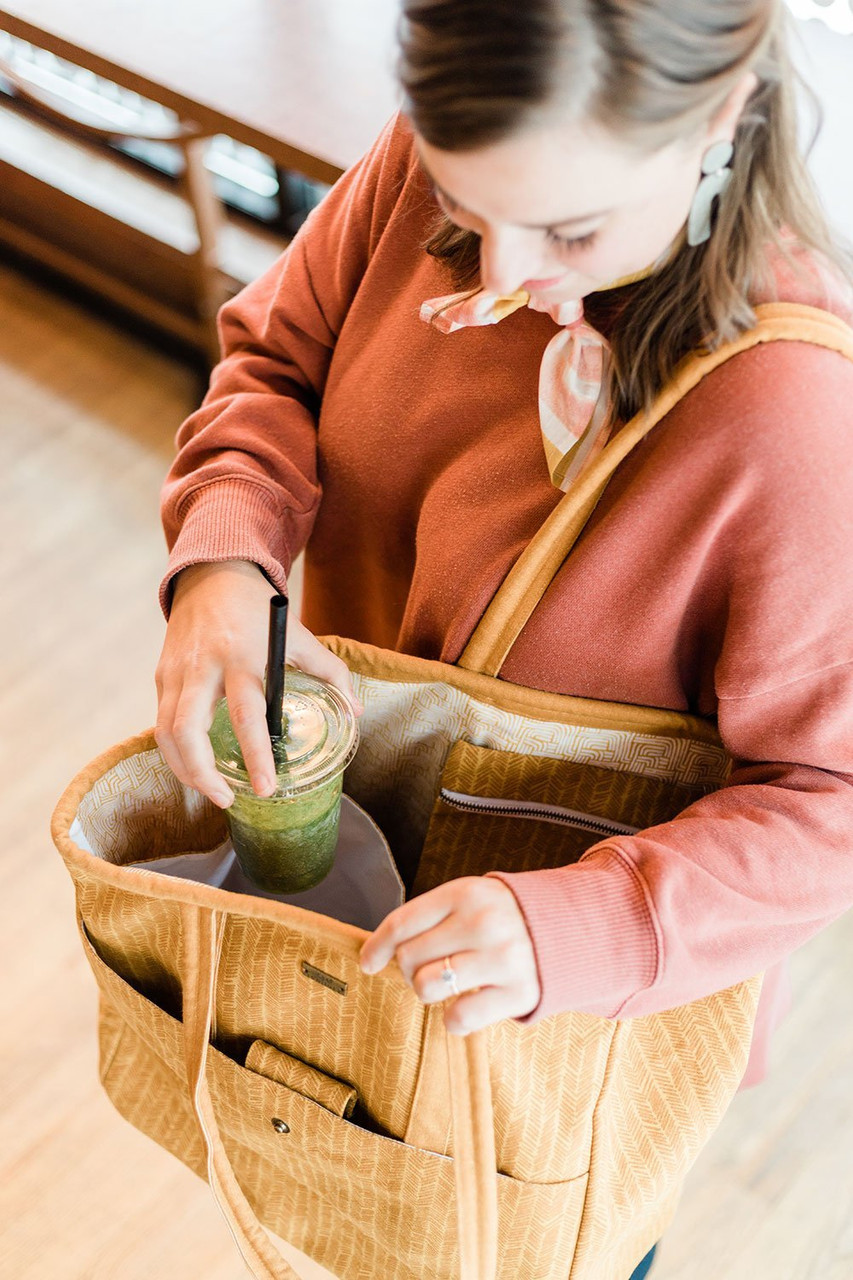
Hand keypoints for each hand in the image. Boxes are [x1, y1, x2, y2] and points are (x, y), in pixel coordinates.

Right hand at [155, 560, 362, 807]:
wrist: (212, 573)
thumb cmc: (259, 609)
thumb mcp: (300, 635)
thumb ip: (331, 672)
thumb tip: (356, 712)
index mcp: (245, 657)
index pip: (247, 715)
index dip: (255, 755)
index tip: (267, 788)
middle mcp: (205, 666)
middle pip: (189, 730)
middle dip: (203, 775)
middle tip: (229, 801)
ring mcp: (177, 671)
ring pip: (166, 732)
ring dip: (184, 770)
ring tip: (213, 792)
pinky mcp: (162, 674)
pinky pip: (161, 722)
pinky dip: (176, 752)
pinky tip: (194, 767)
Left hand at [359, 876, 540, 1034]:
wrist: (568, 928)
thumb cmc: (502, 916)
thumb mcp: (470, 898)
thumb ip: (430, 917)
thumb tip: (377, 952)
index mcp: (466, 892)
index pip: (402, 922)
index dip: (378, 946)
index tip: (368, 962)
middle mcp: (483, 922)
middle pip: (409, 958)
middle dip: (408, 968)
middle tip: (428, 967)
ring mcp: (502, 958)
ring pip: (426, 986)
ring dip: (428, 991)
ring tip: (446, 983)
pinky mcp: (519, 992)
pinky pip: (459, 1017)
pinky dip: (454, 1019)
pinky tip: (465, 1006)